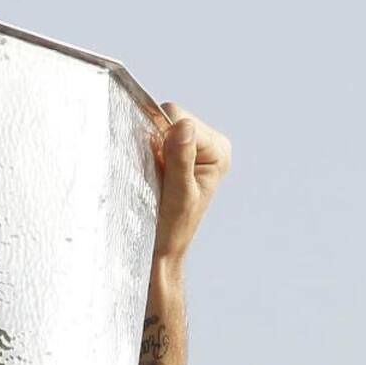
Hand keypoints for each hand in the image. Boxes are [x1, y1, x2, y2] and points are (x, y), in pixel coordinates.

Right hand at [152, 106, 231, 267]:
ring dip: (150, 146)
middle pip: (169, 115)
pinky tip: (152, 171)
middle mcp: (210, 143)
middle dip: (155, 140)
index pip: (178, 117)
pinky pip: (154, 133)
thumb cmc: (172, 230)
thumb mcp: (178, 195)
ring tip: (154, 175)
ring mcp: (193, 145)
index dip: (160, 136)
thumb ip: (181, 160)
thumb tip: (183, 125)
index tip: (158, 166)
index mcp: (218, 151)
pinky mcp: (177, 150)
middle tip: (156, 173)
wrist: (161, 249)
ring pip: (159, 123)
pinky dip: (146, 149)